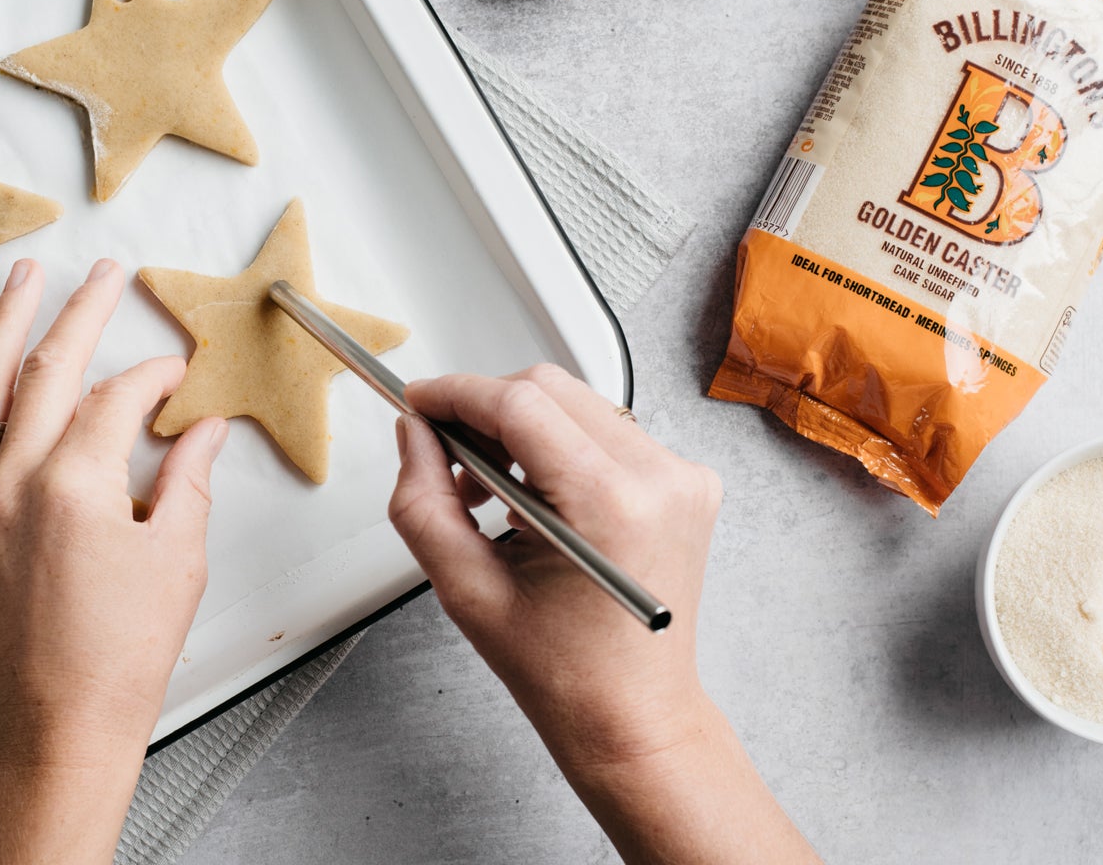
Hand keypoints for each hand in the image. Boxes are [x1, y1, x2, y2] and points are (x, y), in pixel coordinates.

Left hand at [0, 258, 226, 863]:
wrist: (58, 728)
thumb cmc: (122, 657)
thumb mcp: (179, 562)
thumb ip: (190, 483)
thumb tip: (206, 432)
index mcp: (76, 484)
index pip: (119, 398)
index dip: (155, 377)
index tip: (179, 375)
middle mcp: (15, 482)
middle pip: (49, 371)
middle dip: (82, 312)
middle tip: (107, 271)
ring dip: (1, 328)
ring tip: (19, 278)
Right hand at [389, 364, 719, 761]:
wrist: (632, 714)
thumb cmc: (565, 671)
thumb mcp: (467, 590)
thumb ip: (424, 502)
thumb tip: (416, 434)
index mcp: (610, 505)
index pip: (519, 403)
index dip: (457, 394)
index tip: (420, 402)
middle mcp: (659, 480)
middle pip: (550, 389)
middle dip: (487, 411)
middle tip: (449, 458)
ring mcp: (681, 478)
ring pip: (578, 403)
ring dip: (523, 431)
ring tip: (493, 493)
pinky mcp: (686, 482)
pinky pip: (607, 431)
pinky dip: (561, 449)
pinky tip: (537, 501)